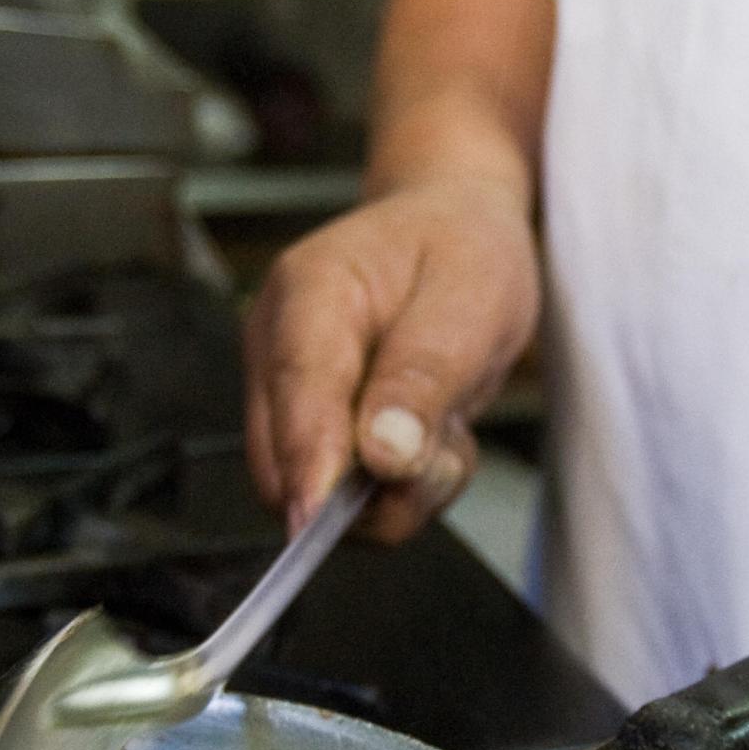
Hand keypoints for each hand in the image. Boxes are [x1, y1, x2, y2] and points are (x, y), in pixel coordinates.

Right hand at [244, 177, 540, 539]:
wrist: (453, 230)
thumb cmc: (460, 249)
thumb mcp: (471, 298)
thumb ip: (425, 376)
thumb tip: (383, 456)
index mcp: (310, 291)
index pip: (297, 388)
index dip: (307, 460)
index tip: (317, 519)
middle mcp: (278, 346)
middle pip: (286, 463)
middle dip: (373, 491)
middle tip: (448, 450)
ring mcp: (287, 394)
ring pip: (317, 495)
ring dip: (397, 494)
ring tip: (447, 432)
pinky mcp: (309, 429)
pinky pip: (343, 499)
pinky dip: (399, 491)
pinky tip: (430, 438)